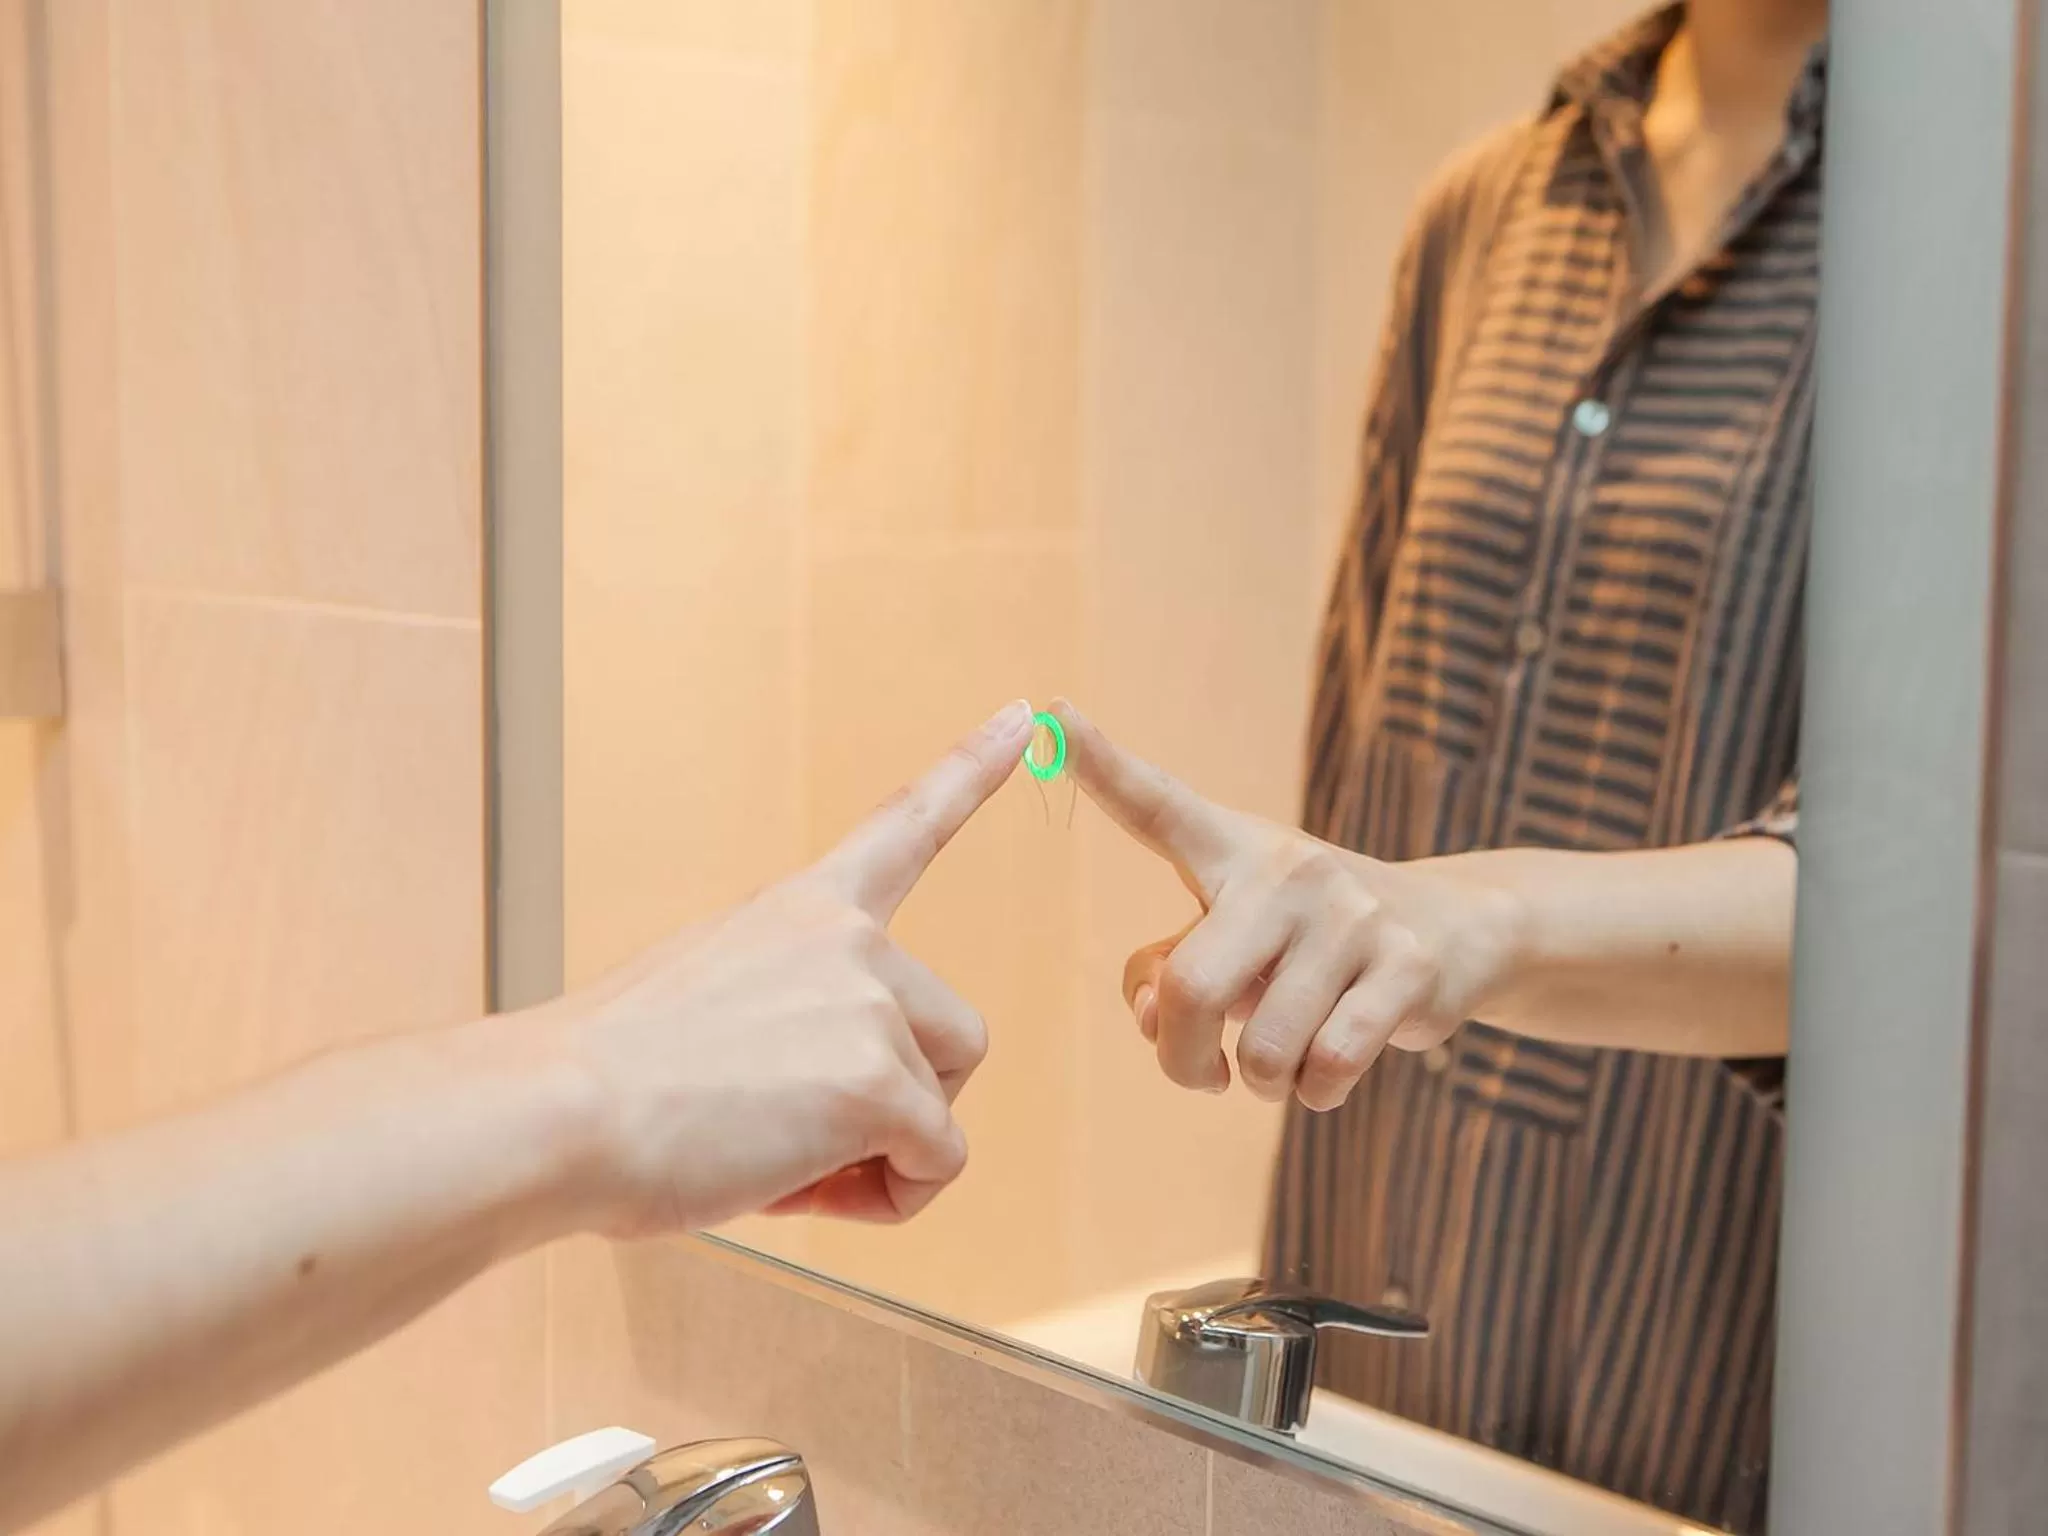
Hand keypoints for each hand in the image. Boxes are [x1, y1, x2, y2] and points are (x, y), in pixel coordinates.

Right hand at [532, 700, 1037, 1234]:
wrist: (557, 1114)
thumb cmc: (605, 1083)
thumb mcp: (705, 1004)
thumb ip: (787, 1019)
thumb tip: (827, 1106)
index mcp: (800, 908)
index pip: (905, 826)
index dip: (970, 770)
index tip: (1022, 713)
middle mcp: (850, 937)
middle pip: (952, 1036)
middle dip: (901, 1103)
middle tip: (799, 1143)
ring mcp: (870, 1003)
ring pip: (943, 1105)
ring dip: (886, 1154)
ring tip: (787, 1166)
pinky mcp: (878, 1082)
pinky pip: (936, 1165)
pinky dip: (889, 1199)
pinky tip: (802, 1192)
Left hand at [1052, 701, 1527, 1110]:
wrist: (1456, 930)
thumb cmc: (1307, 942)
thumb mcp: (1235, 938)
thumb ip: (1168, 973)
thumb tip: (1154, 1019)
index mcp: (1230, 848)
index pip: (1157, 804)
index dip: (1101, 763)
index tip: (1051, 711)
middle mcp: (1286, 868)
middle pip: (1190, 988)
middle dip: (1181, 1060)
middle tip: (1201, 1075)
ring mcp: (1350, 915)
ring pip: (1262, 1049)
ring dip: (1260, 1082)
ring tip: (1282, 1060)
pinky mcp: (1406, 967)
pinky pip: (1326, 1068)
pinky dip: (1315, 1093)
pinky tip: (1326, 1071)